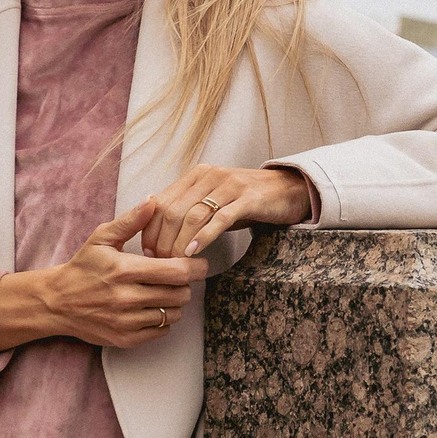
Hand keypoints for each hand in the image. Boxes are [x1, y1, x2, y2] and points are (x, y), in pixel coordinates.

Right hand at [0, 200, 209, 351]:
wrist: (56, 302)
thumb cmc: (83, 267)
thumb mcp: (102, 238)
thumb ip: (130, 221)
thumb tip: (152, 201)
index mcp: (125, 270)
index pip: (177, 272)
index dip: (196, 268)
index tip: (200, 264)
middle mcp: (127, 298)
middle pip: (180, 294)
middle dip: (185, 284)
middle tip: (176, 277)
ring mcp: (126, 321)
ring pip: (173, 314)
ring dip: (175, 302)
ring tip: (163, 291)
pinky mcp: (125, 339)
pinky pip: (162, 331)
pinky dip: (163, 320)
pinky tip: (152, 308)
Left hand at [142, 166, 313, 258]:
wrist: (288, 189)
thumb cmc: (246, 201)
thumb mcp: (214, 202)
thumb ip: (189, 211)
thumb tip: (159, 234)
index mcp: (197, 175)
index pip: (161, 201)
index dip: (150, 229)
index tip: (147, 251)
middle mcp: (210, 176)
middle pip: (174, 210)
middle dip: (162, 240)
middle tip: (159, 262)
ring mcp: (229, 185)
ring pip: (193, 215)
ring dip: (180, 242)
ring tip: (174, 262)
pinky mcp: (248, 198)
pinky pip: (220, 219)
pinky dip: (204, 236)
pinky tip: (195, 252)